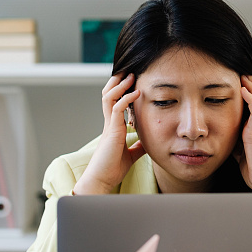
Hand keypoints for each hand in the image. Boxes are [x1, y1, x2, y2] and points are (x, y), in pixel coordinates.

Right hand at [74, 73, 145, 194]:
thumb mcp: (131, 154)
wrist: (102, 181)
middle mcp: (109, 123)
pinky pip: (116, 108)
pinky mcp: (111, 131)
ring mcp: (109, 125)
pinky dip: (126, 98)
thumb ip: (138, 146)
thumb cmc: (112, 169)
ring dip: (120, 85)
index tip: (132, 80)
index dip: (121, 90)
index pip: (115, 102)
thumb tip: (150, 141)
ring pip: (109, 97)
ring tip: (131, 75)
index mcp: (113, 127)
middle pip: (109, 94)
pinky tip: (136, 93)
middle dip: (118, 81)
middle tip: (129, 70)